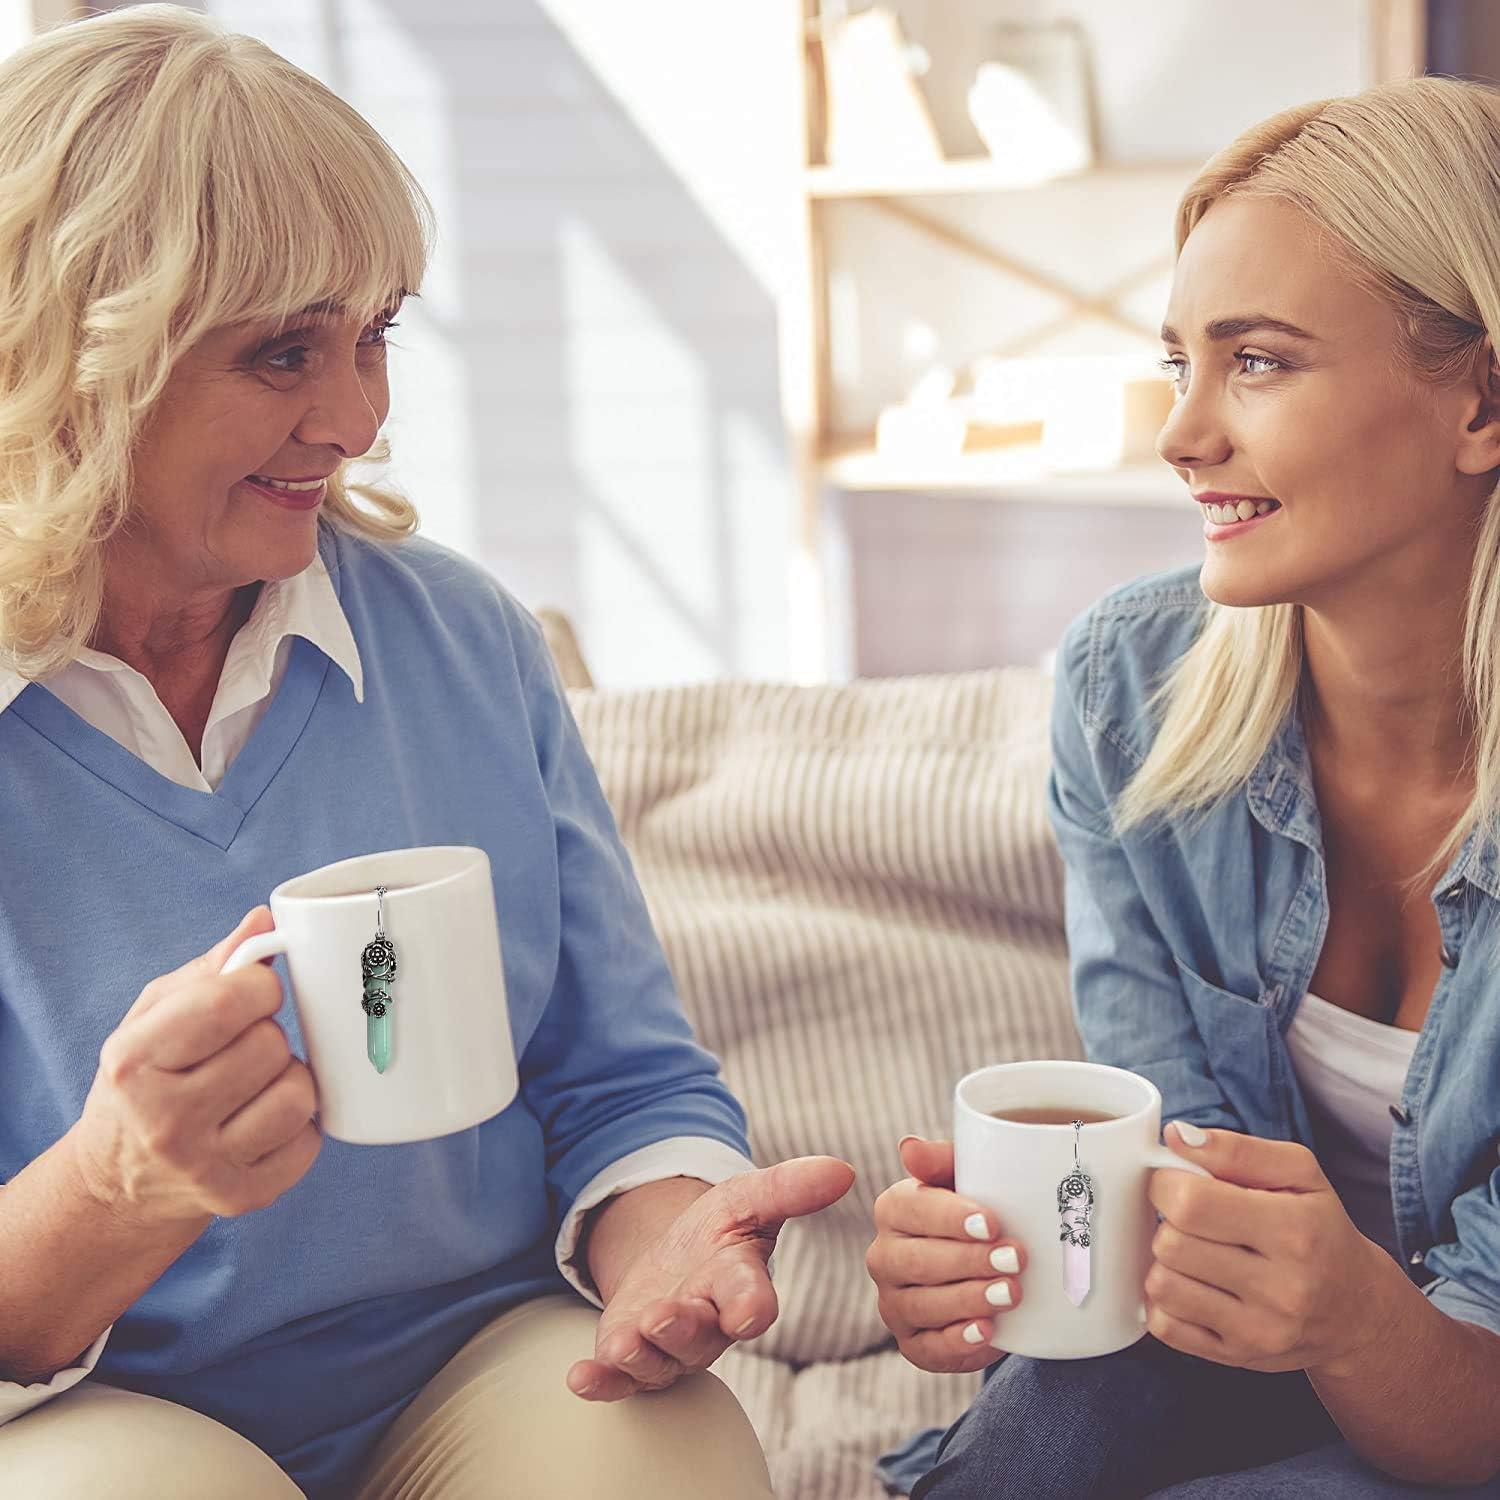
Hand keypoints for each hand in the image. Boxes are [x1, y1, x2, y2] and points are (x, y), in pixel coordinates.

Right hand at [71, 908, 322, 1228]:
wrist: (120, 1184)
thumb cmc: (146, 1081)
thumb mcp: (155, 1017)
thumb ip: (213, 968)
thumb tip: (265, 919)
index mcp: (134, 1063)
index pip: (233, 1000)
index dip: (261, 987)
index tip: (254, 995)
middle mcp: (163, 1120)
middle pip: (271, 1045)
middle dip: (268, 1036)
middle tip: (244, 1049)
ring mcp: (203, 1167)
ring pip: (298, 1094)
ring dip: (289, 1080)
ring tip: (256, 1085)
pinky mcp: (241, 1199)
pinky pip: (310, 1141)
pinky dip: (299, 1127)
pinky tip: (264, 1122)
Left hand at [567, 1155, 855, 1400]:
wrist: (673, 1259)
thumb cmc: (718, 1232)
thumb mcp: (748, 1197)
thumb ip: (791, 1186)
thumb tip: (844, 1169)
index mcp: (739, 1283)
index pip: (753, 1297)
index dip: (752, 1305)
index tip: (751, 1313)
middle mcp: (708, 1322)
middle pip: (700, 1336)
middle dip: (682, 1330)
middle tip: (662, 1317)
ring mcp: (668, 1346)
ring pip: (659, 1362)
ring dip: (640, 1355)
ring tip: (621, 1341)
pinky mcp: (631, 1358)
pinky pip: (618, 1378)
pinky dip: (600, 1381)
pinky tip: (580, 1377)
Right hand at [866, 1136, 1027, 1373]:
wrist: (995, 1266)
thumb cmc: (980, 1212)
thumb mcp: (968, 1179)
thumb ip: (941, 1159)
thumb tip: (909, 1146)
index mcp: (894, 1209)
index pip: (912, 1210)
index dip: (951, 1217)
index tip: (992, 1223)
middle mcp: (884, 1256)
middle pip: (918, 1261)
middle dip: (969, 1261)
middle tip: (1015, 1258)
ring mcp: (894, 1303)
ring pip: (924, 1304)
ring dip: (970, 1299)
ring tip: (1011, 1293)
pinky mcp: (913, 1343)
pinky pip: (928, 1348)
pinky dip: (959, 1342)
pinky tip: (987, 1331)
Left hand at [1145, 1122, 1389, 1372]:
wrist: (1358, 1311)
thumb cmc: (1319, 1229)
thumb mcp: (1299, 1173)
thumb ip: (1236, 1149)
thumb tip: (1175, 1136)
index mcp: (1294, 1231)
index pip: (1191, 1202)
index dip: (1167, 1182)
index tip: (1175, 1180)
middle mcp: (1281, 1288)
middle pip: (1171, 1243)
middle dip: (1166, 1220)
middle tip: (1188, 1217)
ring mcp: (1259, 1330)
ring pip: (1162, 1284)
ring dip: (1165, 1260)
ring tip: (1191, 1250)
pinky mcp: (1239, 1357)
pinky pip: (1166, 1326)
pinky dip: (1164, 1300)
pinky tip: (1188, 1283)